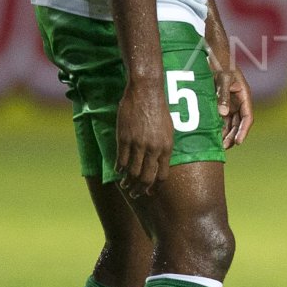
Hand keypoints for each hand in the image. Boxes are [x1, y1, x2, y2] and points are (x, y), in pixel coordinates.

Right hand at [116, 81, 174, 195]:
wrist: (146, 92)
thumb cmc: (159, 110)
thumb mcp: (168, 130)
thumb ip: (163, 148)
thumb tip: (159, 163)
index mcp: (166, 148)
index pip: (162, 175)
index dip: (155, 187)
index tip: (150, 192)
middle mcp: (153, 149)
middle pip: (146, 178)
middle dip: (140, 189)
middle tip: (135, 194)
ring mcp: (138, 144)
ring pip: (132, 172)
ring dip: (127, 181)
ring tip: (125, 185)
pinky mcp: (124, 138)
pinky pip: (121, 159)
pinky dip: (119, 168)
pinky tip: (118, 171)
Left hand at [214, 66, 253, 148]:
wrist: (212, 50)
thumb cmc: (220, 61)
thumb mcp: (222, 77)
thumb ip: (222, 95)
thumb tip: (223, 114)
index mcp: (244, 94)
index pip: (248, 116)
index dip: (243, 130)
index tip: (238, 142)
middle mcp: (238, 99)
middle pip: (239, 122)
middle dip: (233, 135)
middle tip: (224, 147)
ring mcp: (229, 100)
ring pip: (230, 121)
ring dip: (225, 133)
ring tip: (217, 144)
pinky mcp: (220, 100)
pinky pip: (221, 116)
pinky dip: (218, 125)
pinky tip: (211, 134)